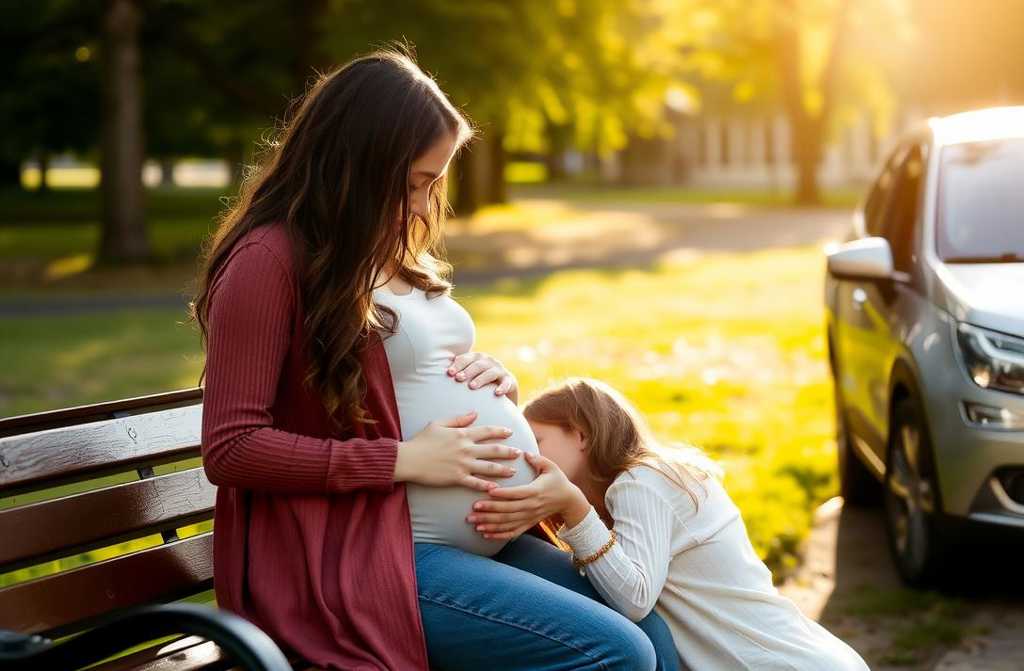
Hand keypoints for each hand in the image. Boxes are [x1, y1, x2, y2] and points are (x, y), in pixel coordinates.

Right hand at [395, 411, 520, 491]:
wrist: (408, 459)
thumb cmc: (421, 440)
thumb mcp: (438, 424)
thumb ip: (458, 419)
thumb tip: (474, 413)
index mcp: (462, 434)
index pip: (486, 431)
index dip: (500, 431)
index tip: (510, 432)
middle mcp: (466, 449)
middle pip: (493, 450)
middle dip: (508, 451)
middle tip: (519, 453)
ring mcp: (462, 464)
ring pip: (489, 467)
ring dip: (503, 469)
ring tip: (514, 471)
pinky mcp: (457, 478)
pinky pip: (475, 483)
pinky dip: (487, 486)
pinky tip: (497, 488)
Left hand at [448, 351, 518, 403]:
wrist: (501, 392)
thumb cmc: (478, 385)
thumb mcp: (467, 377)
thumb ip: (455, 374)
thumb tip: (430, 374)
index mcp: (477, 358)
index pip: (466, 358)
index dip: (458, 364)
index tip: (449, 373)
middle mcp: (489, 361)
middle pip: (478, 364)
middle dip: (467, 370)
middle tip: (458, 379)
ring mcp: (500, 370)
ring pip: (490, 372)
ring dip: (481, 378)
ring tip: (472, 386)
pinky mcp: (510, 381)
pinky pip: (507, 383)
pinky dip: (502, 387)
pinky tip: (496, 393)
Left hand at [467, 453, 591, 539]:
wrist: (568, 501)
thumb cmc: (557, 481)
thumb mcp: (551, 467)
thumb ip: (538, 459)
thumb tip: (525, 452)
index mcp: (535, 491)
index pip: (516, 494)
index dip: (502, 494)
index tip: (488, 492)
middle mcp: (531, 506)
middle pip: (508, 510)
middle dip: (490, 510)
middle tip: (473, 509)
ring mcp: (529, 517)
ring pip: (507, 523)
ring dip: (490, 524)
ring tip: (475, 523)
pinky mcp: (528, 524)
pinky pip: (512, 532)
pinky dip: (498, 535)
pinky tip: (485, 534)